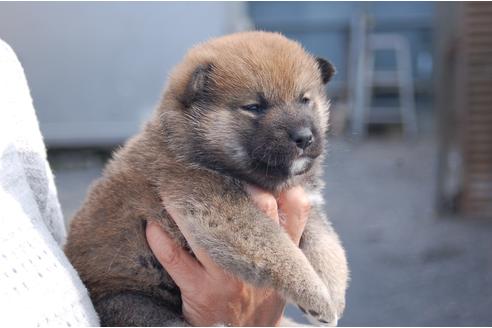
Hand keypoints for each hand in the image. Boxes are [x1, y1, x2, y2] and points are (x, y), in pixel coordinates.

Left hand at [145, 185, 309, 325]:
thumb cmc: (262, 301)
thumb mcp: (283, 276)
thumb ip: (283, 242)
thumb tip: (273, 196)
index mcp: (282, 259)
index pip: (296, 213)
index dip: (286, 187)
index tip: (265, 170)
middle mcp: (258, 266)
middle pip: (258, 214)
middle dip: (237, 187)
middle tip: (210, 168)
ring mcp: (228, 279)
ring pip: (208, 233)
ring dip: (185, 208)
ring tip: (170, 188)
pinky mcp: (200, 293)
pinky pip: (176, 260)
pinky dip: (160, 241)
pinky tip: (152, 226)